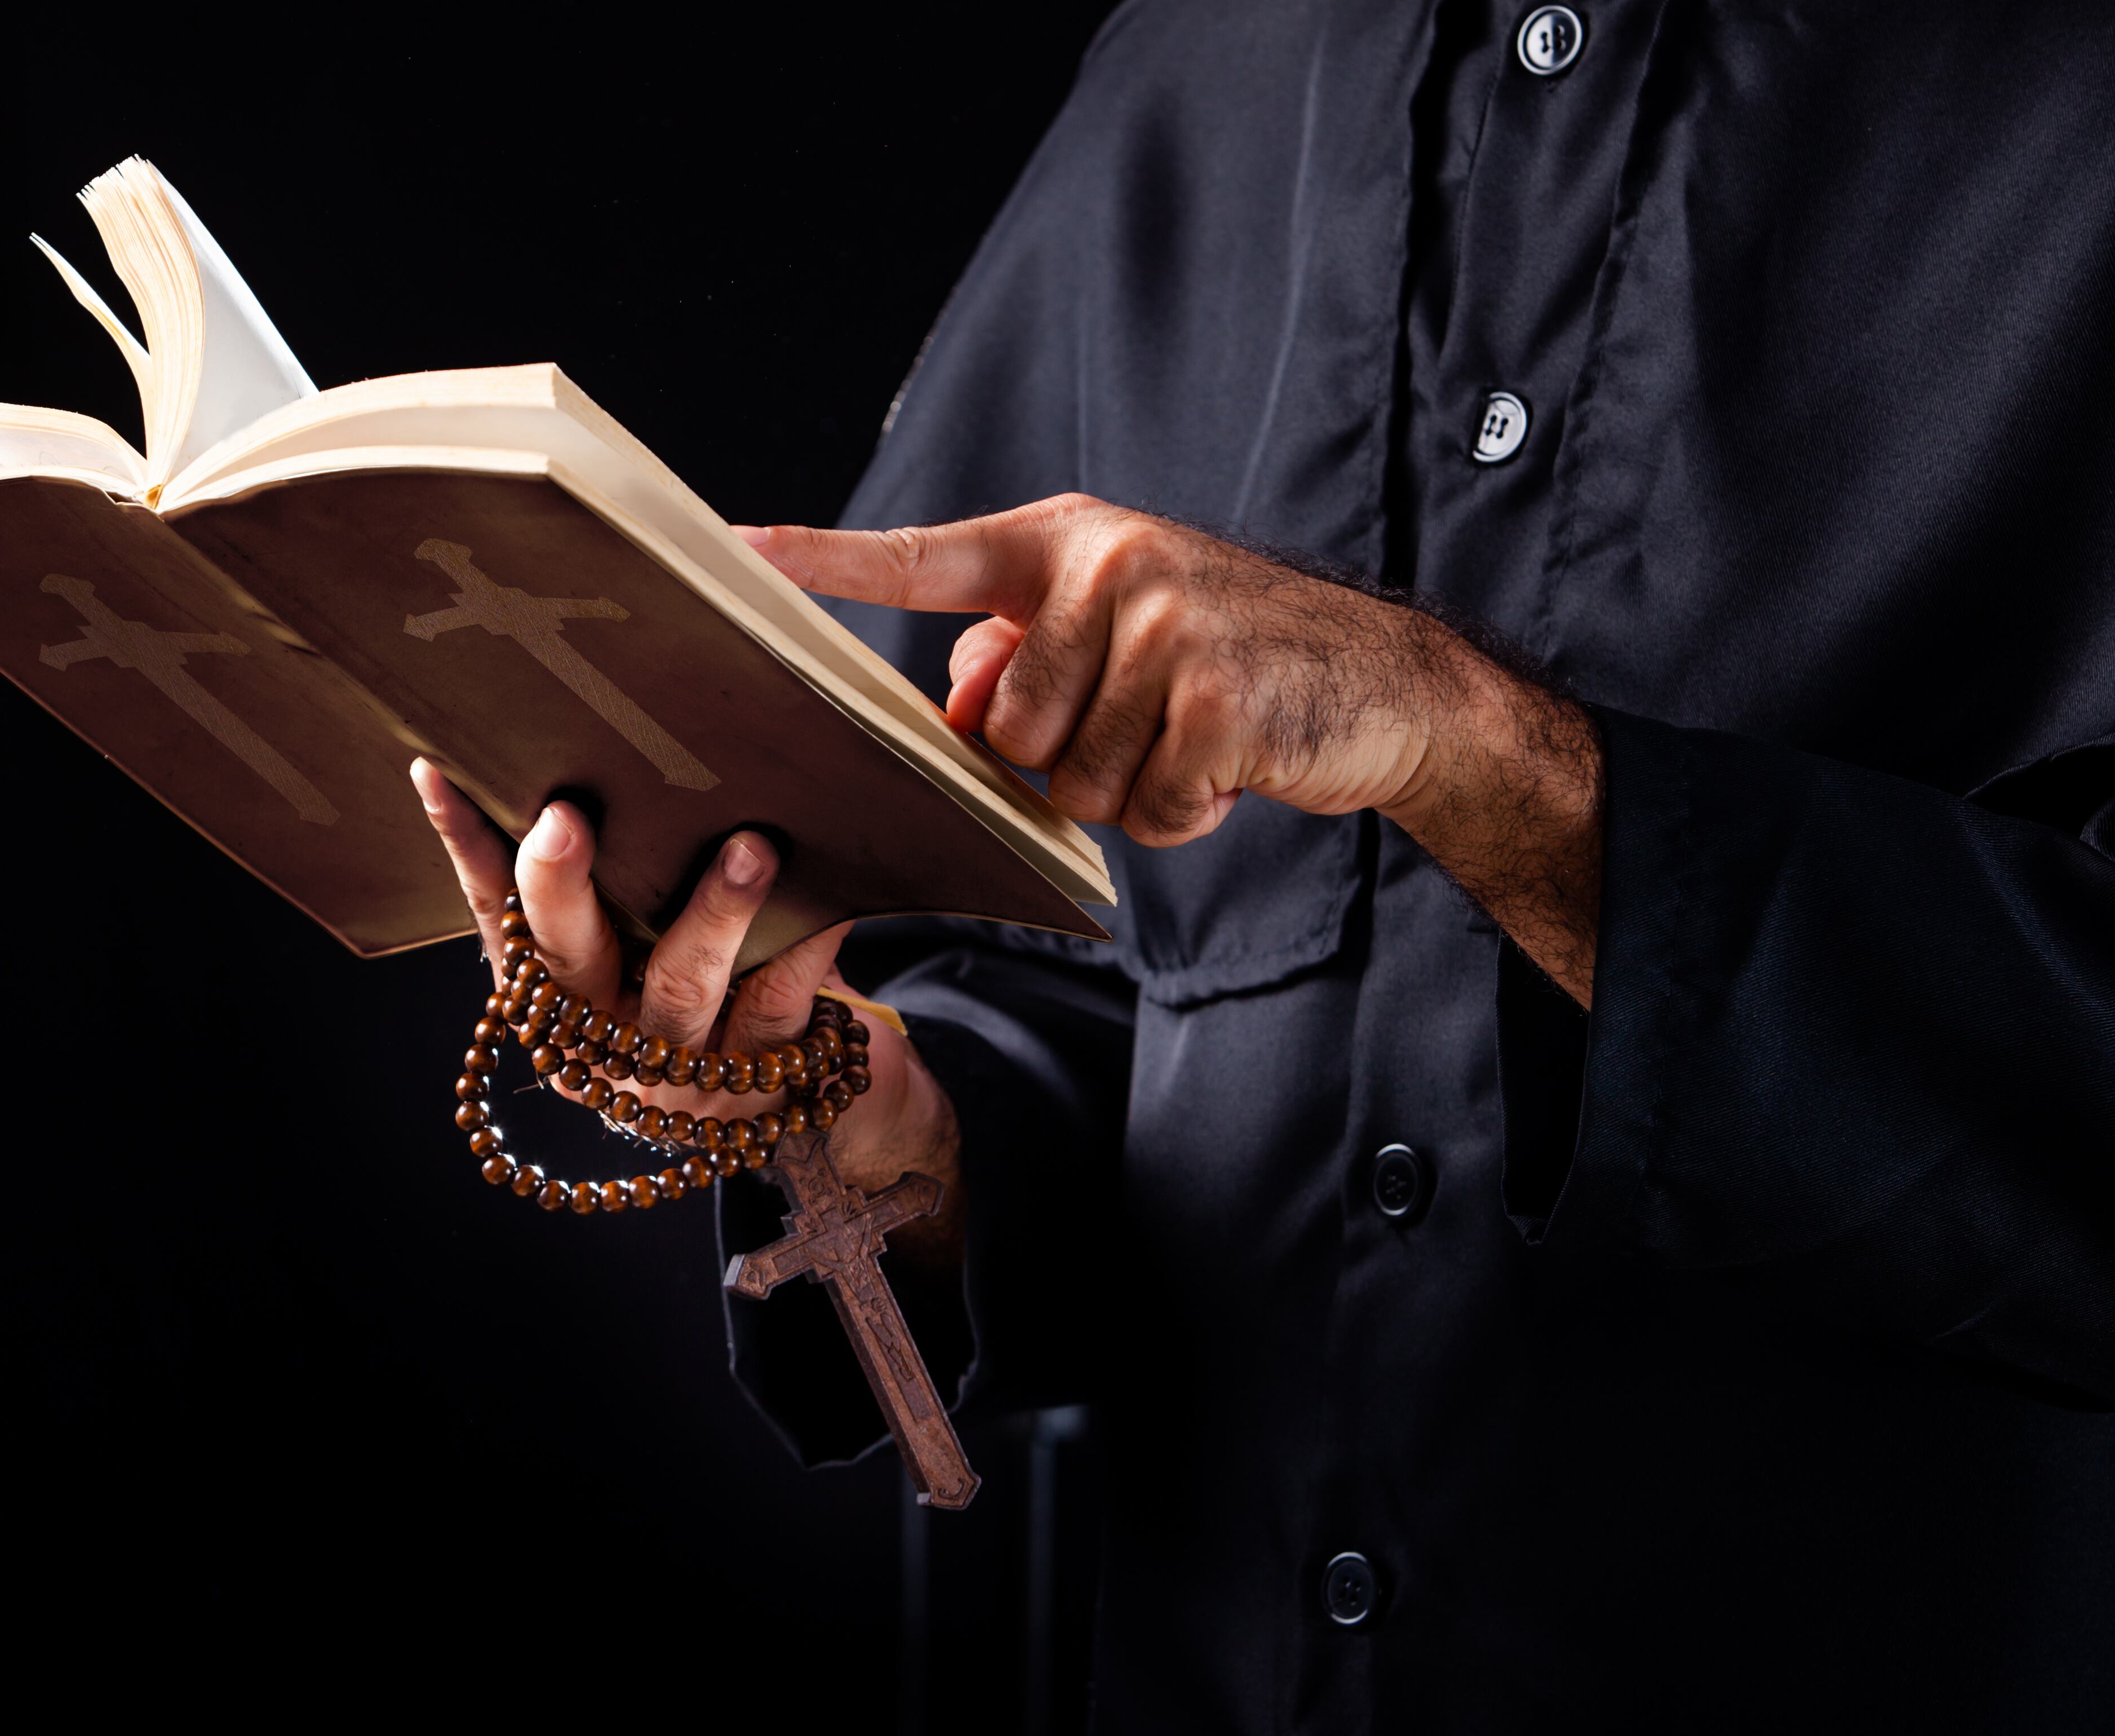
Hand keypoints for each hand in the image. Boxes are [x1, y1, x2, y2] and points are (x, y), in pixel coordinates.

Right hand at [409, 761, 963, 1251]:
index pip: (496, 914)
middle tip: (562, 819)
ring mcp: (679, 1066)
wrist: (794, 1095)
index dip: (466, 847)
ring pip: (683, 983)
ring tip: (748, 848)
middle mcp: (602, 1041)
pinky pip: (780, 999)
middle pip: (567, 957)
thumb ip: (606, 876)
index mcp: (553, 1001)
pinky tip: (830, 901)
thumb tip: (580, 745)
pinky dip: (805, 946)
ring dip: (714, 911)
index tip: (440, 775)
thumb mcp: (634, 940)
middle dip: (559, 885)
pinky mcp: (759, 1075)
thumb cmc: (697, 980)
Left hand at [738, 496, 1604, 1004]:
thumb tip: (967, 705)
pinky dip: (1185, 811)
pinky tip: (1231, 763)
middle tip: (1145, 722)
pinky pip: (1147, 807)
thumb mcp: (1119, 634)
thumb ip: (1023, 660)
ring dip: (1130, 789)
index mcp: (1067, 546)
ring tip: (1193, 737)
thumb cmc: (1230, 664)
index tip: (732, 549)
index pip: (925, 557)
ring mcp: (1164, 627)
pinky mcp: (1216, 698)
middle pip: (1003, 731)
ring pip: (1070, 780)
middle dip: (1066, 758)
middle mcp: (1108, 568)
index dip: (826, 560)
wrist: (1382, 685)